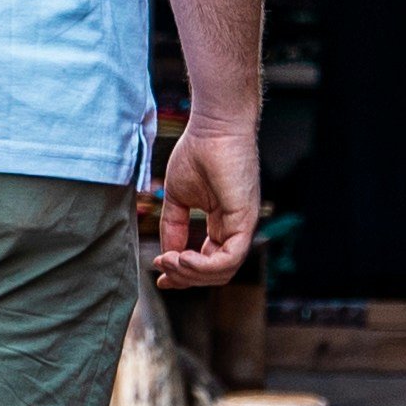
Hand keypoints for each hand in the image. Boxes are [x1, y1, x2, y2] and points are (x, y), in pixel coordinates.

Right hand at [152, 112, 259, 286]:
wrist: (213, 127)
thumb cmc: (197, 152)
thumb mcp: (178, 197)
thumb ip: (174, 226)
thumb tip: (167, 255)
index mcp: (223, 224)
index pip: (208, 263)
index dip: (184, 274)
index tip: (160, 276)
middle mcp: (236, 228)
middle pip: (215, 273)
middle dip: (185, 278)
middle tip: (161, 270)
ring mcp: (243, 226)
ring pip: (223, 272)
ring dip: (192, 273)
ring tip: (170, 262)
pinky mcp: (245, 220)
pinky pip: (230, 258)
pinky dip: (204, 266)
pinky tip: (182, 257)